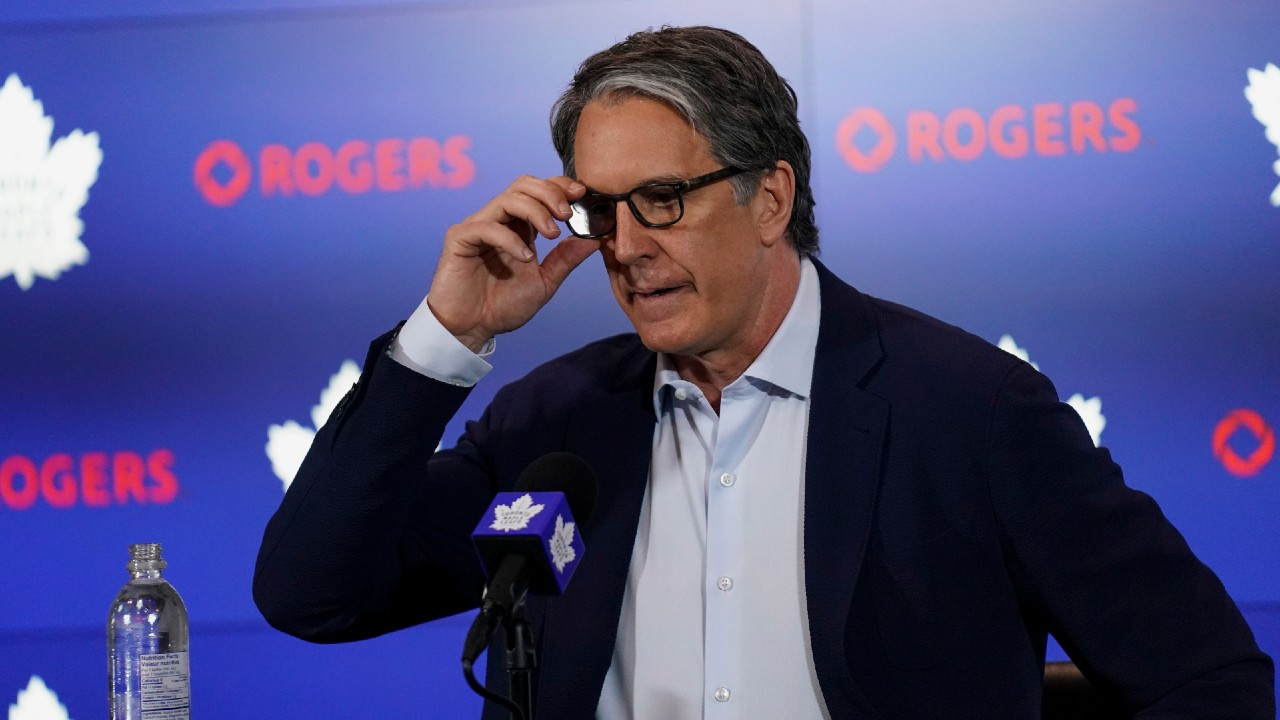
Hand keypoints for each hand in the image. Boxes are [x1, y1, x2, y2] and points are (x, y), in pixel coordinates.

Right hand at [425, 175, 598, 351]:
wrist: (472, 329)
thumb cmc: (502, 305)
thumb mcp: (544, 282)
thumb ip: (565, 260)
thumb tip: (595, 240)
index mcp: (518, 227)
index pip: (537, 191)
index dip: (559, 186)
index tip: (582, 194)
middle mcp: (498, 221)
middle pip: (523, 185)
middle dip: (549, 193)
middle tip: (566, 215)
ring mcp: (478, 227)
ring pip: (507, 199)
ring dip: (535, 211)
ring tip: (552, 235)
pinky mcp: (459, 238)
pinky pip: (487, 226)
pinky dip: (510, 239)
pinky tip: (525, 258)